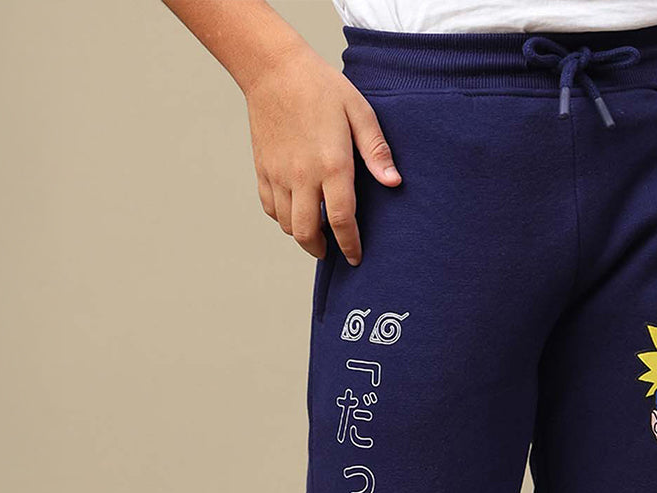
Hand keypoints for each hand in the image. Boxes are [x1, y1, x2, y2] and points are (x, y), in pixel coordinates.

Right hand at [243, 39, 399, 265]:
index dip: (350, 245)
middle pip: (308, 232)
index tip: (355, 258)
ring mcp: (278, 175)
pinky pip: (271, 208)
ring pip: (287, 225)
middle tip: (332, 250)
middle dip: (321, 249)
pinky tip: (296, 212)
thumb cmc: (321, 87)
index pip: (341, 220)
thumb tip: (393, 183)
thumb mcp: (359, 111)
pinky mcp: (263, 170)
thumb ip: (376, 150)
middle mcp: (302, 176)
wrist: (274, 69)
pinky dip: (283, 218)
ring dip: (303, 235)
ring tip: (316, 231)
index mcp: (331, 164)